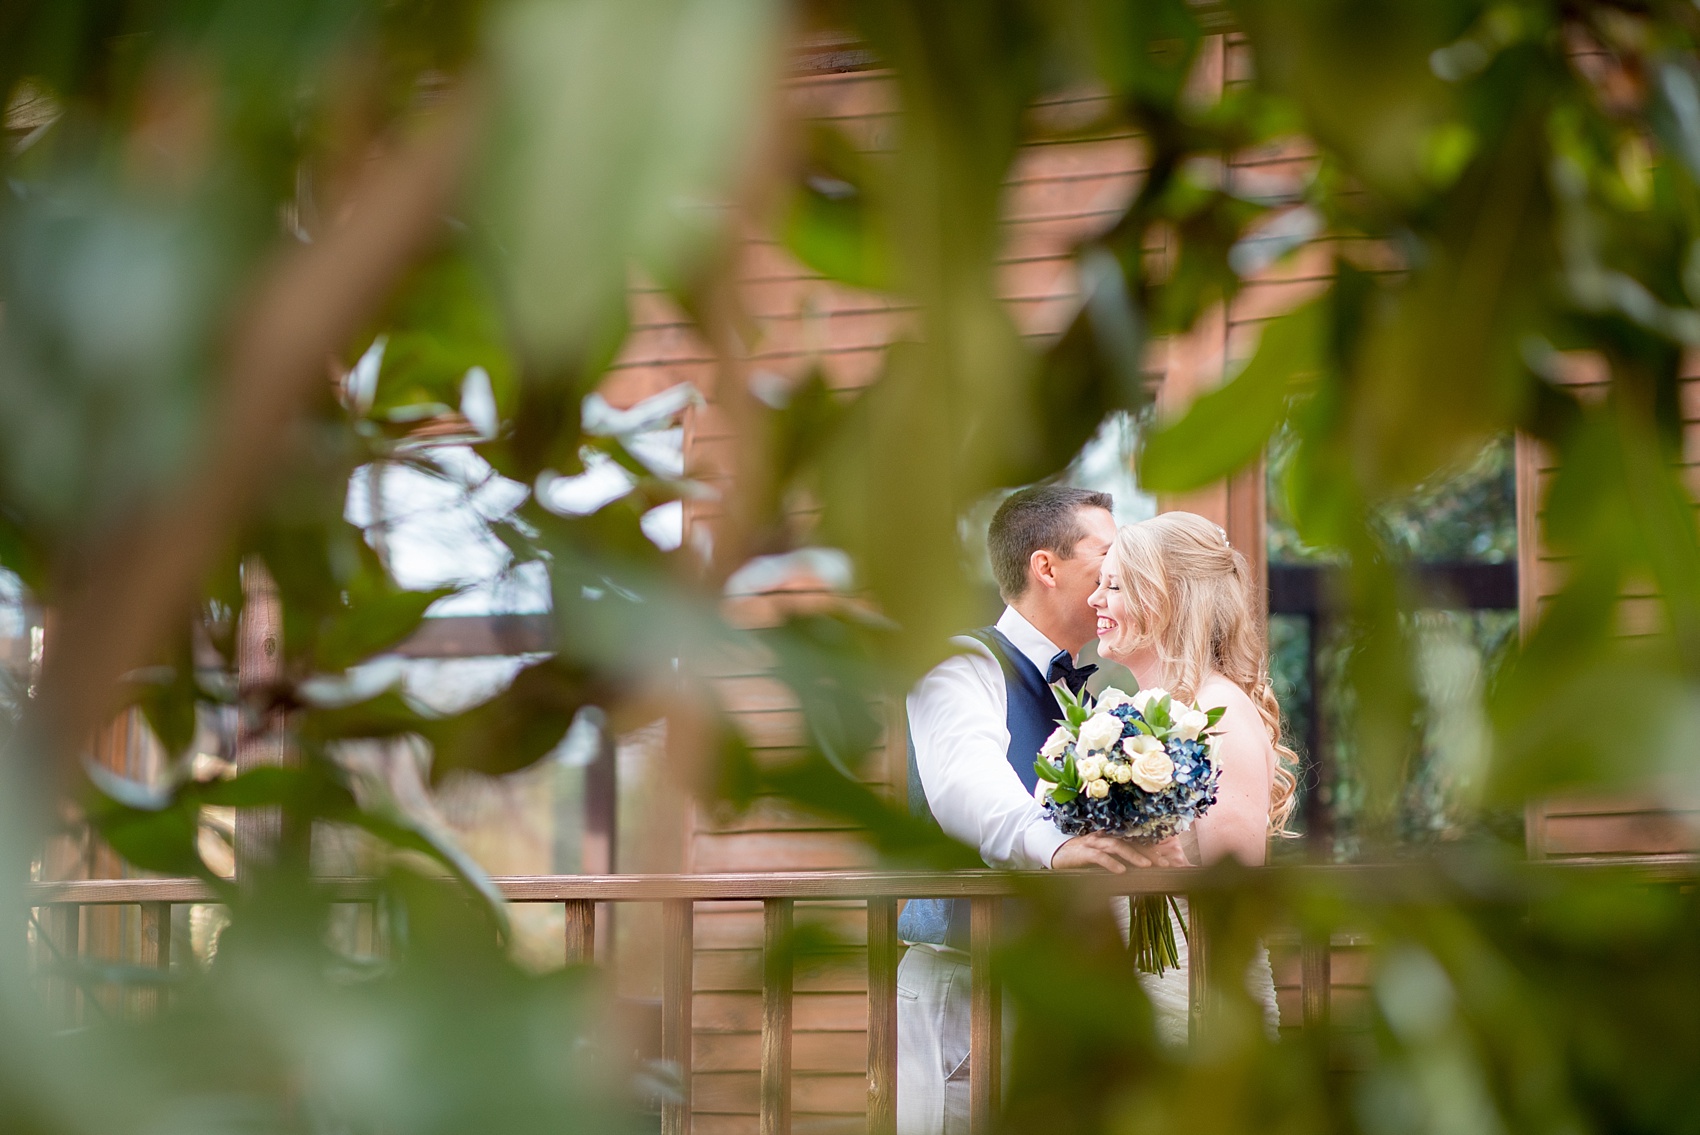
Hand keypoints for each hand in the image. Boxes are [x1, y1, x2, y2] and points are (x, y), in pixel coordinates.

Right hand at [1050, 833, 1188, 871]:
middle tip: (1164, 863)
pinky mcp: (1083, 852)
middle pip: (1130, 843)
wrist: (1056, 853)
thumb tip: (1136, 871)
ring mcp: (1093, 844)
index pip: (1134, 842)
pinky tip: (1121, 871)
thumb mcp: (1102, 857)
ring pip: (1117, 847)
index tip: (1165, 860)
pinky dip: (1111, 863)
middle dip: (1148, 853)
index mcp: (1111, 838)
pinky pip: (1099, 857)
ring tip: (1147, 866)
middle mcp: (1104, 838)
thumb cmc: (1081, 858)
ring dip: (1133, 856)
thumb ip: (1117, 860)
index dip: (1150, 850)